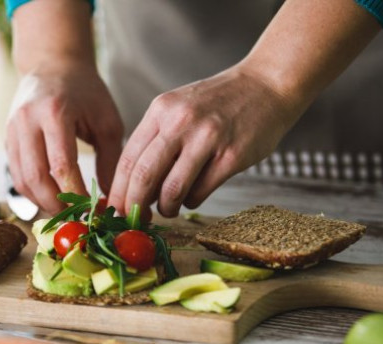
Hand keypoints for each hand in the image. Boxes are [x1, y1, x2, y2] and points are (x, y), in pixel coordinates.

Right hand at [6, 66, 122, 214]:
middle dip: (57, 204)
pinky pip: (16, 175)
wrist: (52, 65)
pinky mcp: (6, 140)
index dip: (76, 194)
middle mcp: (27, 121)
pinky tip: (52, 198)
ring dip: (43, 202)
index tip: (93, 210)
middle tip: (77, 218)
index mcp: (55, 112)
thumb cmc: (86, 93)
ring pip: (21, 180)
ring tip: (66, 211)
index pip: (61, 165)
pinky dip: (33, 193)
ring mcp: (12, 131)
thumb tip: (112, 201)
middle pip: (36, 177)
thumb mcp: (107, 121)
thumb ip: (111, 161)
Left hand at [108, 65, 296, 217]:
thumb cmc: (218, 103)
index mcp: (161, 110)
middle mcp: (181, 122)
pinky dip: (191, 202)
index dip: (118, 191)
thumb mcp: (178, 108)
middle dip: (134, 205)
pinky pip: (200, 192)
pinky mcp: (232, 156)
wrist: (267, 84)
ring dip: (166, 208)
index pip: (128, 159)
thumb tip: (134, 186)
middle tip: (135, 219)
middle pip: (144, 176)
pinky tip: (193, 196)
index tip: (115, 209)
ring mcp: (207, 139)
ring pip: (172, 190)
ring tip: (168, 209)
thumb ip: (156, 140)